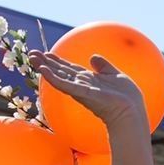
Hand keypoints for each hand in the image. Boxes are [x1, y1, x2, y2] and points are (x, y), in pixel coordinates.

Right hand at [30, 51, 146, 130]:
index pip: (69, 69)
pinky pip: (65, 84)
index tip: (45, 54)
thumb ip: (103, 66)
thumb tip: (92, 56)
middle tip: (31, 54)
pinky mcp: (83, 93)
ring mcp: (81, 90)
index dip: (57, 61)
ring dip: (45, 68)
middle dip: (46, 63)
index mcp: (88, 80)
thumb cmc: (126, 97)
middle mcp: (81, 85)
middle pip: (60, 72)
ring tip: (33, 59)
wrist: (131, 110)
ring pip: (59, 77)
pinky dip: (53, 78)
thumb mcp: (115, 75)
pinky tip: (43, 70)